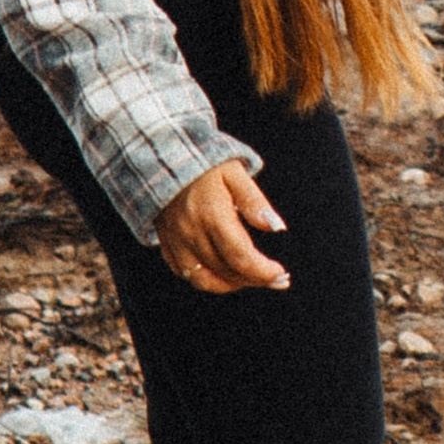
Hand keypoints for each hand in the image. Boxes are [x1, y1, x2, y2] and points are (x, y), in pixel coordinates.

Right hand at [155, 157, 289, 292]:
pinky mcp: (166, 245)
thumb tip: (278, 227)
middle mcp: (191, 233)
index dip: (263, 271)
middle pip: (226, 271)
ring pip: (205, 281)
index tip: (281, 273)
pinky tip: (227, 274)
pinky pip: (187, 274)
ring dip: (233, 284)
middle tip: (278, 279)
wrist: (163, 158)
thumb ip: (255, 202)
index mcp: (212, 215)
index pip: (240, 256)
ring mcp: (176, 242)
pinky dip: (209, 280)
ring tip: (253, 278)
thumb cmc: (205, 165)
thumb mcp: (235, 173)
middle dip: (256, 280)